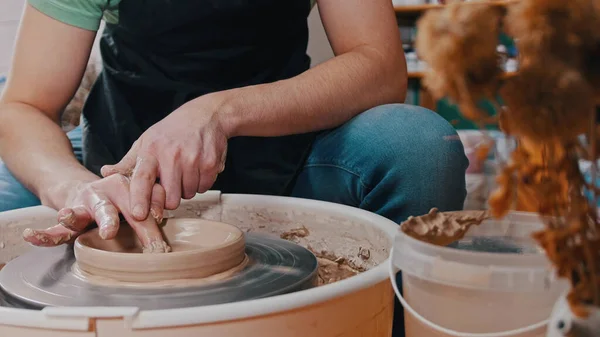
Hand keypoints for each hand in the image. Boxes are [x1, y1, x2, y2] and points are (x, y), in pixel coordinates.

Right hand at [23, 174, 169, 252]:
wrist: (91, 189)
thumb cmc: (123, 198)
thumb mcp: (140, 196)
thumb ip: (153, 202)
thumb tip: (163, 216)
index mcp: (126, 186)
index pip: (140, 205)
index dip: (149, 217)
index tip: (158, 232)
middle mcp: (103, 193)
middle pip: (109, 207)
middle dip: (109, 218)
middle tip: (110, 231)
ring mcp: (84, 205)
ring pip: (78, 213)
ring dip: (74, 216)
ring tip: (67, 216)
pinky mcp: (68, 216)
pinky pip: (56, 228)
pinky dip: (44, 234)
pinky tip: (32, 236)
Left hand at [100, 95, 227, 220]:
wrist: (206, 115)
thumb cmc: (172, 131)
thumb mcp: (146, 141)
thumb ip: (127, 162)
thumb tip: (105, 172)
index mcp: (151, 150)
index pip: (142, 178)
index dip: (140, 198)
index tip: (138, 214)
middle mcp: (172, 155)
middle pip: (171, 199)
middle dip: (171, 198)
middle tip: (171, 182)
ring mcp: (193, 159)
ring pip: (189, 194)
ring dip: (186, 188)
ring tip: (185, 170)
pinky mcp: (211, 163)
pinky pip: (204, 187)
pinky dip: (201, 182)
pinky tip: (198, 167)